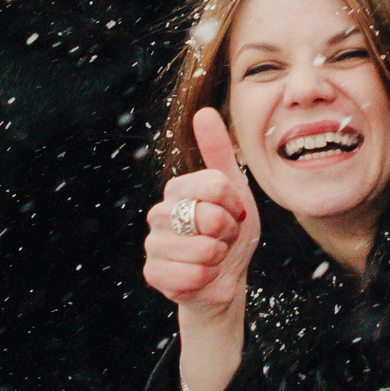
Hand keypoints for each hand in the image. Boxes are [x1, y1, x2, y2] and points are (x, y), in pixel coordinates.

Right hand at [143, 108, 261, 313]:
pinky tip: (203, 276)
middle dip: (228, 233)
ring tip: (214, 257)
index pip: (217, 186)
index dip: (236, 206)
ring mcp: (153, 244)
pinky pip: (194, 275)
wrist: (225, 278)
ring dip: (220, 257)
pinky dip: (208, 279)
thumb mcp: (233, 190)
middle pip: (211, 217)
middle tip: (223, 238)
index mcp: (177, 189)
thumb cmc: (229, 232)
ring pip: (205, 249)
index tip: (235, 214)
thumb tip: (204, 111)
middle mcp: (158, 212)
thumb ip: (218, 151)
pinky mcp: (153, 274)